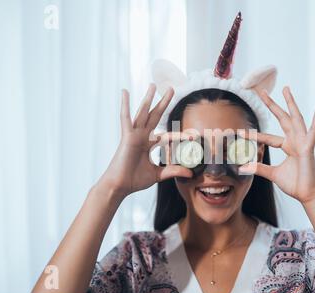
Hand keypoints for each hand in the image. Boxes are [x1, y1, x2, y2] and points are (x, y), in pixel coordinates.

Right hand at [96, 84, 192, 198]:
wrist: (120, 186)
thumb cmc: (134, 180)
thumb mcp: (158, 175)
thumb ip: (173, 171)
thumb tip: (190, 173)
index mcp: (148, 145)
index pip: (167, 136)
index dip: (180, 136)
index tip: (194, 136)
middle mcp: (142, 137)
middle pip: (155, 116)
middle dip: (163, 103)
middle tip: (171, 89)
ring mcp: (134, 135)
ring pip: (143, 113)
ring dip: (148, 98)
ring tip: (153, 85)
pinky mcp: (127, 136)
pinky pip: (125, 118)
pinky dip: (125, 105)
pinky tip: (124, 92)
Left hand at [239, 87, 314, 204]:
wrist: (308, 195)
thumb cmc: (295, 184)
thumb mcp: (273, 174)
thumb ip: (259, 168)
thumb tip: (242, 167)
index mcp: (288, 146)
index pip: (268, 137)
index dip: (254, 135)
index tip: (240, 132)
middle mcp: (295, 141)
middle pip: (282, 119)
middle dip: (272, 105)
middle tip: (261, 91)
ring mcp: (303, 143)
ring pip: (295, 119)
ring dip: (290, 103)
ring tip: (286, 89)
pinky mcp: (309, 148)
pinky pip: (314, 131)